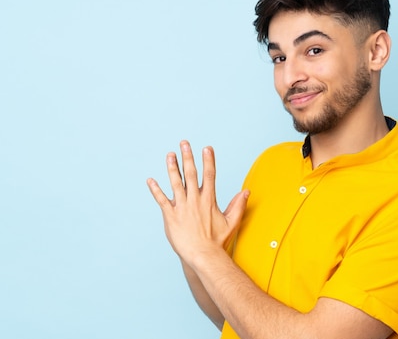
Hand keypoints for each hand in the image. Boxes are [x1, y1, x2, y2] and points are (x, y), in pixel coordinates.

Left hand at [147, 141, 248, 263]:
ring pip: (176, 183)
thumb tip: (246, 192)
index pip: (210, 175)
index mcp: (209, 200)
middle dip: (188, 157)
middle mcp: (195, 200)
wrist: (203, 255)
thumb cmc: (217, 242)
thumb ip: (238, 205)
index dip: (208, 160)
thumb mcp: (231, 222)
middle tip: (184, 143)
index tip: (206, 148)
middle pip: (191, 174)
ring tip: (170, 154)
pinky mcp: (170, 216)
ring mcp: (182, 207)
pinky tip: (150, 180)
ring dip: (172, 167)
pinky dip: (155, 190)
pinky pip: (161, 200)